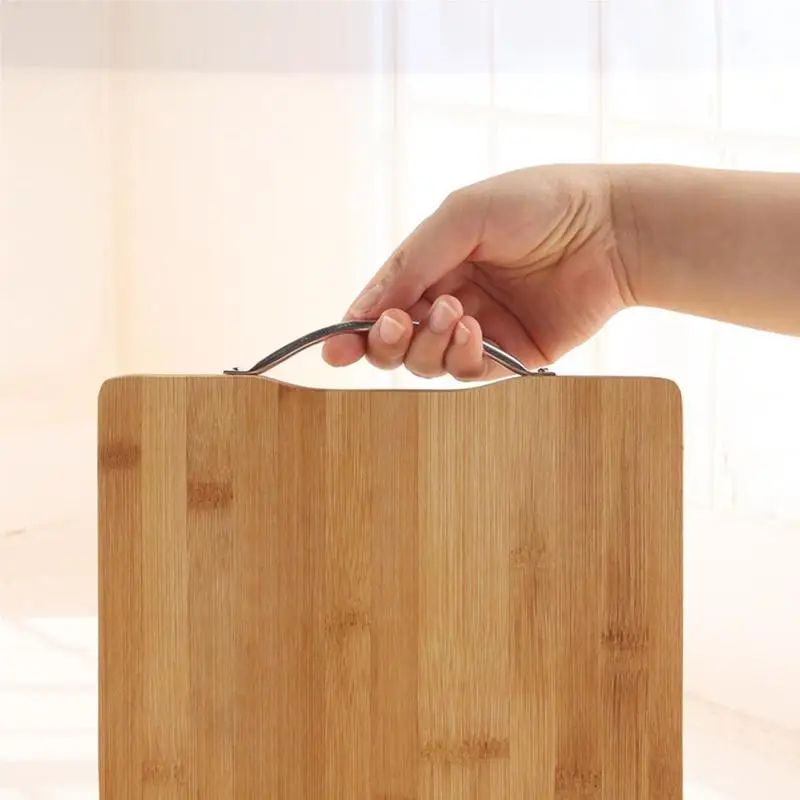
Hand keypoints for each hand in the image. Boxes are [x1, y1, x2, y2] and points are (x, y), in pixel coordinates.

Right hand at [322, 164, 634, 380]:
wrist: (613, 227)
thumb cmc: (539, 204)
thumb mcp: (463, 215)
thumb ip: (413, 261)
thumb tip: (365, 310)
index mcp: (434, 262)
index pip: (382, 303)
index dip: (355, 329)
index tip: (334, 349)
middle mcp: (451, 299)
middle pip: (397, 343)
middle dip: (387, 341)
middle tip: (396, 325)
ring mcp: (481, 330)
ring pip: (428, 363)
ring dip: (428, 345)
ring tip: (456, 313)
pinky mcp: (513, 356)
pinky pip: (470, 373)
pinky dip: (463, 358)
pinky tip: (474, 331)